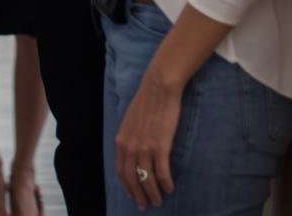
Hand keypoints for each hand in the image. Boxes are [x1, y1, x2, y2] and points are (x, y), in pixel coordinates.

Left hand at [116, 76, 180, 208]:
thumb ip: (129, 138)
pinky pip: (162, 172)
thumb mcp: (130, 122)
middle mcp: (130, 147)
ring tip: (159, 201)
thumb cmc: (147, 102)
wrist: (158, 88)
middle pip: (133, 179)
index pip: (121, 171)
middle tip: (145, 206)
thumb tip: (132, 152)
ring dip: (153, 194)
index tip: (132, 196)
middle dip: (139, 195)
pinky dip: (165, 184)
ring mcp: (144, 148)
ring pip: (147, 179)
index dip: (127, 186)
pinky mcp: (160, 146)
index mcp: (121, 141)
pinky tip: (170, 189)